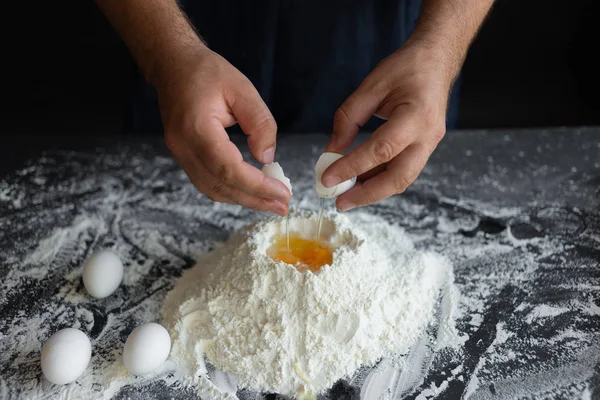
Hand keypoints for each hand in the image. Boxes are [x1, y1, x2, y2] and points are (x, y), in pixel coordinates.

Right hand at [157, 48, 290, 215]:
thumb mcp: (242, 88)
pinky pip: (206, 182)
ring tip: (271, 203)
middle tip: (283, 207)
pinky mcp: (183, 157)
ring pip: (212, 189)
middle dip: (254, 200)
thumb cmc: (207, 72)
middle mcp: (183, 146)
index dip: (257, 186)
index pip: (228, 168)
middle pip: (220, 185)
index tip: (282, 193)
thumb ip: (260, 122)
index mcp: (196, 128)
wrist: (173, 66)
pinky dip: (230, 191)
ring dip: (243, 200)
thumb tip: (267, 157)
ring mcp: (179, 154)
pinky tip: (250, 192)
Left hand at [322, 41, 452, 210]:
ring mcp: (430, 144)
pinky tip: (359, 181)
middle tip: (340, 203)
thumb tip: (331, 151)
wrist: (437, 60)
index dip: (352, 167)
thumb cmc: (406, 68)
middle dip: (367, 194)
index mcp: (417, 115)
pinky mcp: (425, 148)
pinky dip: (380, 179)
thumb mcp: (372, 85)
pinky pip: (402, 170)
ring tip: (346, 196)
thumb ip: (349, 118)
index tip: (327, 178)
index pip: (381, 150)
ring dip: (373, 191)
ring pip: (402, 179)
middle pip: (399, 177)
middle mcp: (428, 136)